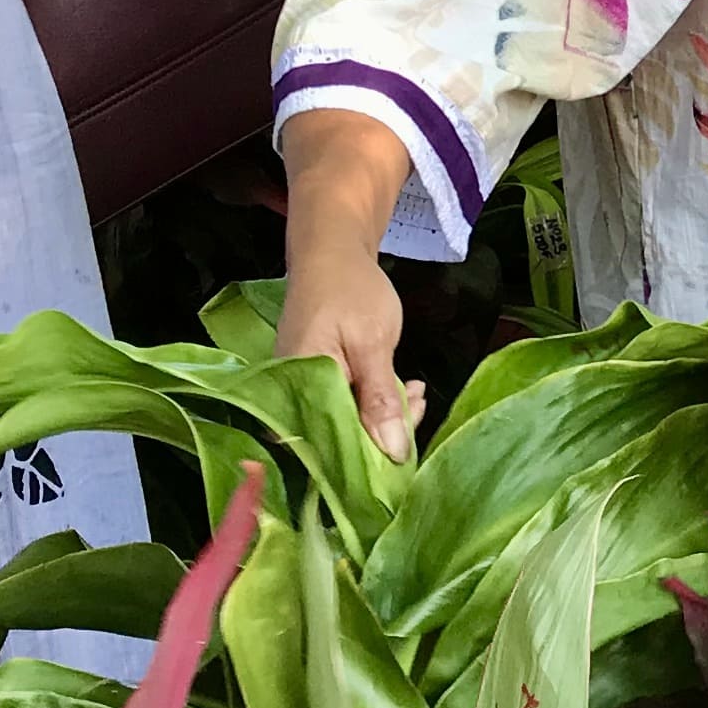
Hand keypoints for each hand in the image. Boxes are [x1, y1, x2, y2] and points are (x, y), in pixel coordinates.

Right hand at [277, 241, 412, 459]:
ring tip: (416, 394)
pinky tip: (405, 390)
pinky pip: (346, 404)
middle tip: (417, 407)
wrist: (332, 251)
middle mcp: (290, 397)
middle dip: (383, 434)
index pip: (330, 445)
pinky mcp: (316, 382)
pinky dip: (376, 401)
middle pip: (338, 437)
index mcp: (296, 390)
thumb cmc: (350, 290)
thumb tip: (394, 454)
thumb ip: (380, 400)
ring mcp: (303, 389)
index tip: (406, 445)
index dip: (370, 455)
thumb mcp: (373, 344)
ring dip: (385, 416)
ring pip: (346, 422)